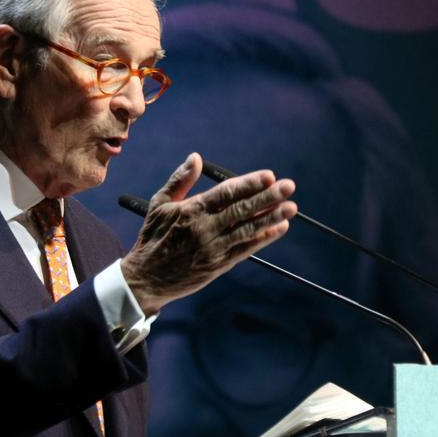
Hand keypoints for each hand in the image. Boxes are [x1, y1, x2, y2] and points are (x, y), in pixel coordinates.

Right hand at [122, 153, 296, 314]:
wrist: (145, 279)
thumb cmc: (152, 238)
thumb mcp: (160, 205)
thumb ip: (180, 181)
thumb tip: (195, 157)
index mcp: (191, 210)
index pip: (226, 193)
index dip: (249, 184)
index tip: (269, 176)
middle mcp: (204, 228)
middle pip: (242, 210)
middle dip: (268, 197)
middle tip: (289, 186)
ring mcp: (213, 248)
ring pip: (247, 230)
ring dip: (272, 218)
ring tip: (292, 207)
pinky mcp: (218, 265)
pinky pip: (246, 250)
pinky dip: (263, 239)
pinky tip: (279, 228)